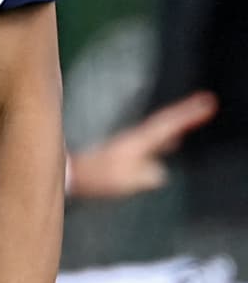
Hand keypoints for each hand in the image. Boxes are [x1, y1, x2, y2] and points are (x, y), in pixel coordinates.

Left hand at [66, 90, 217, 198]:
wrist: (75, 173)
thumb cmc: (99, 176)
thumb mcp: (127, 180)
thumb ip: (146, 176)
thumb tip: (160, 173)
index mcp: (139, 141)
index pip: (168, 124)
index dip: (187, 114)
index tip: (206, 102)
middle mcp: (136, 137)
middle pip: (165, 121)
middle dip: (186, 112)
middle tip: (206, 102)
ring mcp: (131, 143)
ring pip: (160, 129)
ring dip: (178, 123)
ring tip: (194, 117)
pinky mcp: (127, 151)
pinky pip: (154, 140)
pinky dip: (168, 137)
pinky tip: (173, 143)